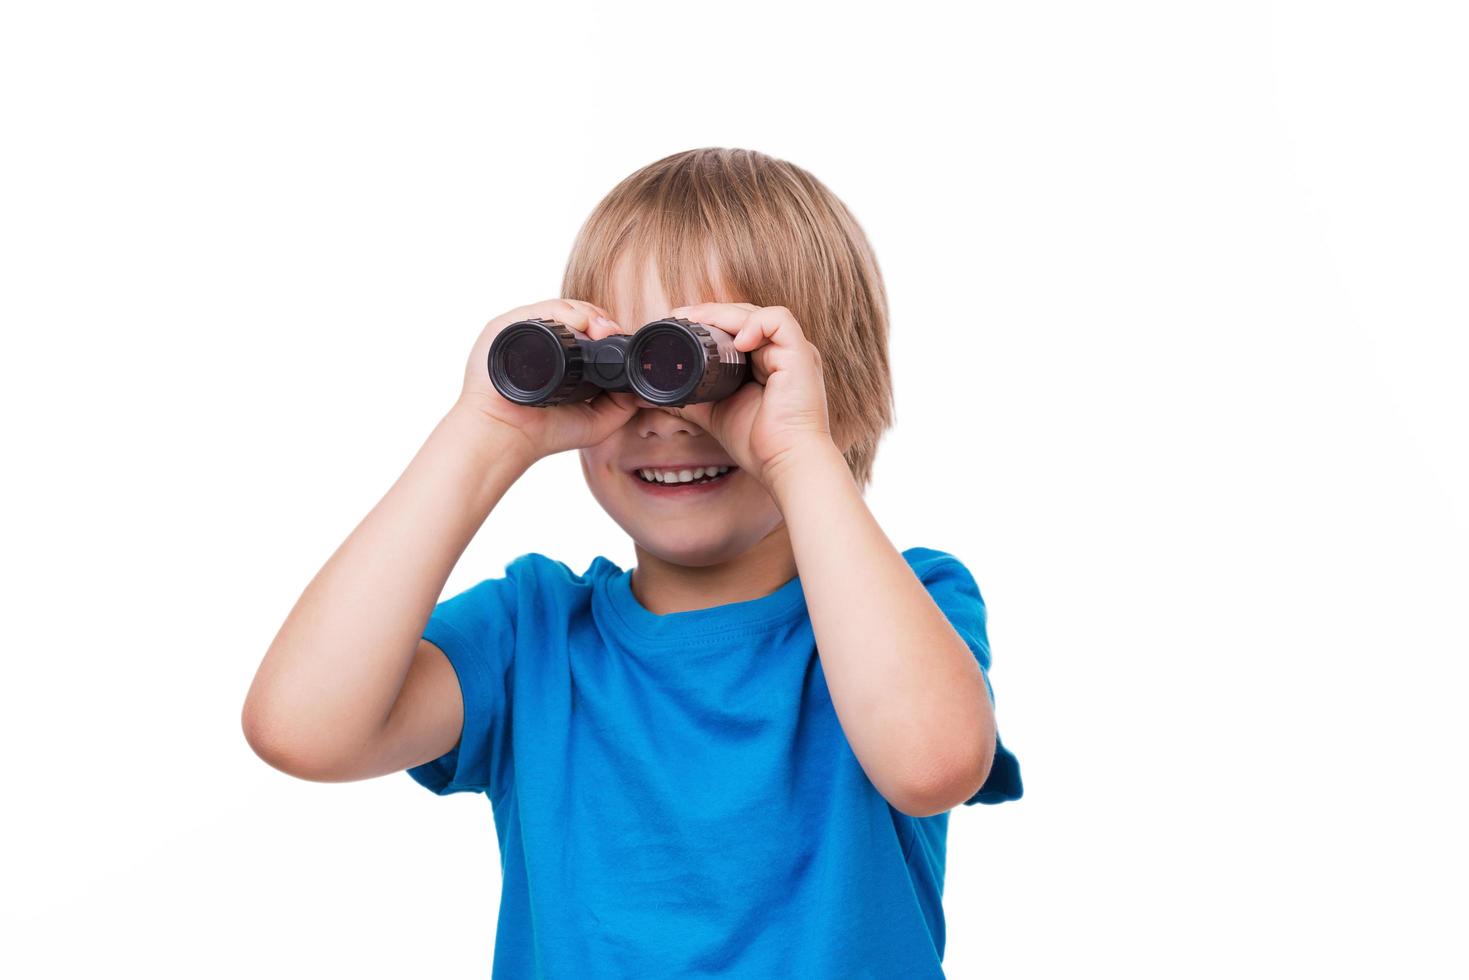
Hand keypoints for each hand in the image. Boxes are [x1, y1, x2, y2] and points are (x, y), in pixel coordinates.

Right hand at [455, 299, 638, 461]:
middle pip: (579, 314)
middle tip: (611, 334)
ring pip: (564, 307)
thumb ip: (621, 405)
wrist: (507, 437)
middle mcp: (542, 340)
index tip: (620, 339)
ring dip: (588, 313)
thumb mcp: (596, 421)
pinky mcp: (506, 326)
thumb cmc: (544, 432)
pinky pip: (540, 309)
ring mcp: (524, 330)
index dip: (608, 330)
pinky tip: (580, 323)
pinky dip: (564, 311)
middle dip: (601, 320)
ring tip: (601, 330)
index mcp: (562, 356)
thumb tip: (643, 387)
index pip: (590, 330)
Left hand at [657, 302, 837, 490]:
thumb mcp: (715, 413)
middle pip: (745, 314)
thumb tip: (660, 394)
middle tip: (682, 316)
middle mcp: (780, 353)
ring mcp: (792, 351)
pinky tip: (737, 343)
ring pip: (757, 313)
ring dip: (726, 314)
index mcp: (765, 363)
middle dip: (712, 311)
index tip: (680, 320)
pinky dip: (754, 324)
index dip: (710, 319)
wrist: (782, 462)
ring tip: (699, 322)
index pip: (737, 327)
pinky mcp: (800, 354)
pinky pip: (778, 320)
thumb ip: (693, 397)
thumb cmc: (759, 444)